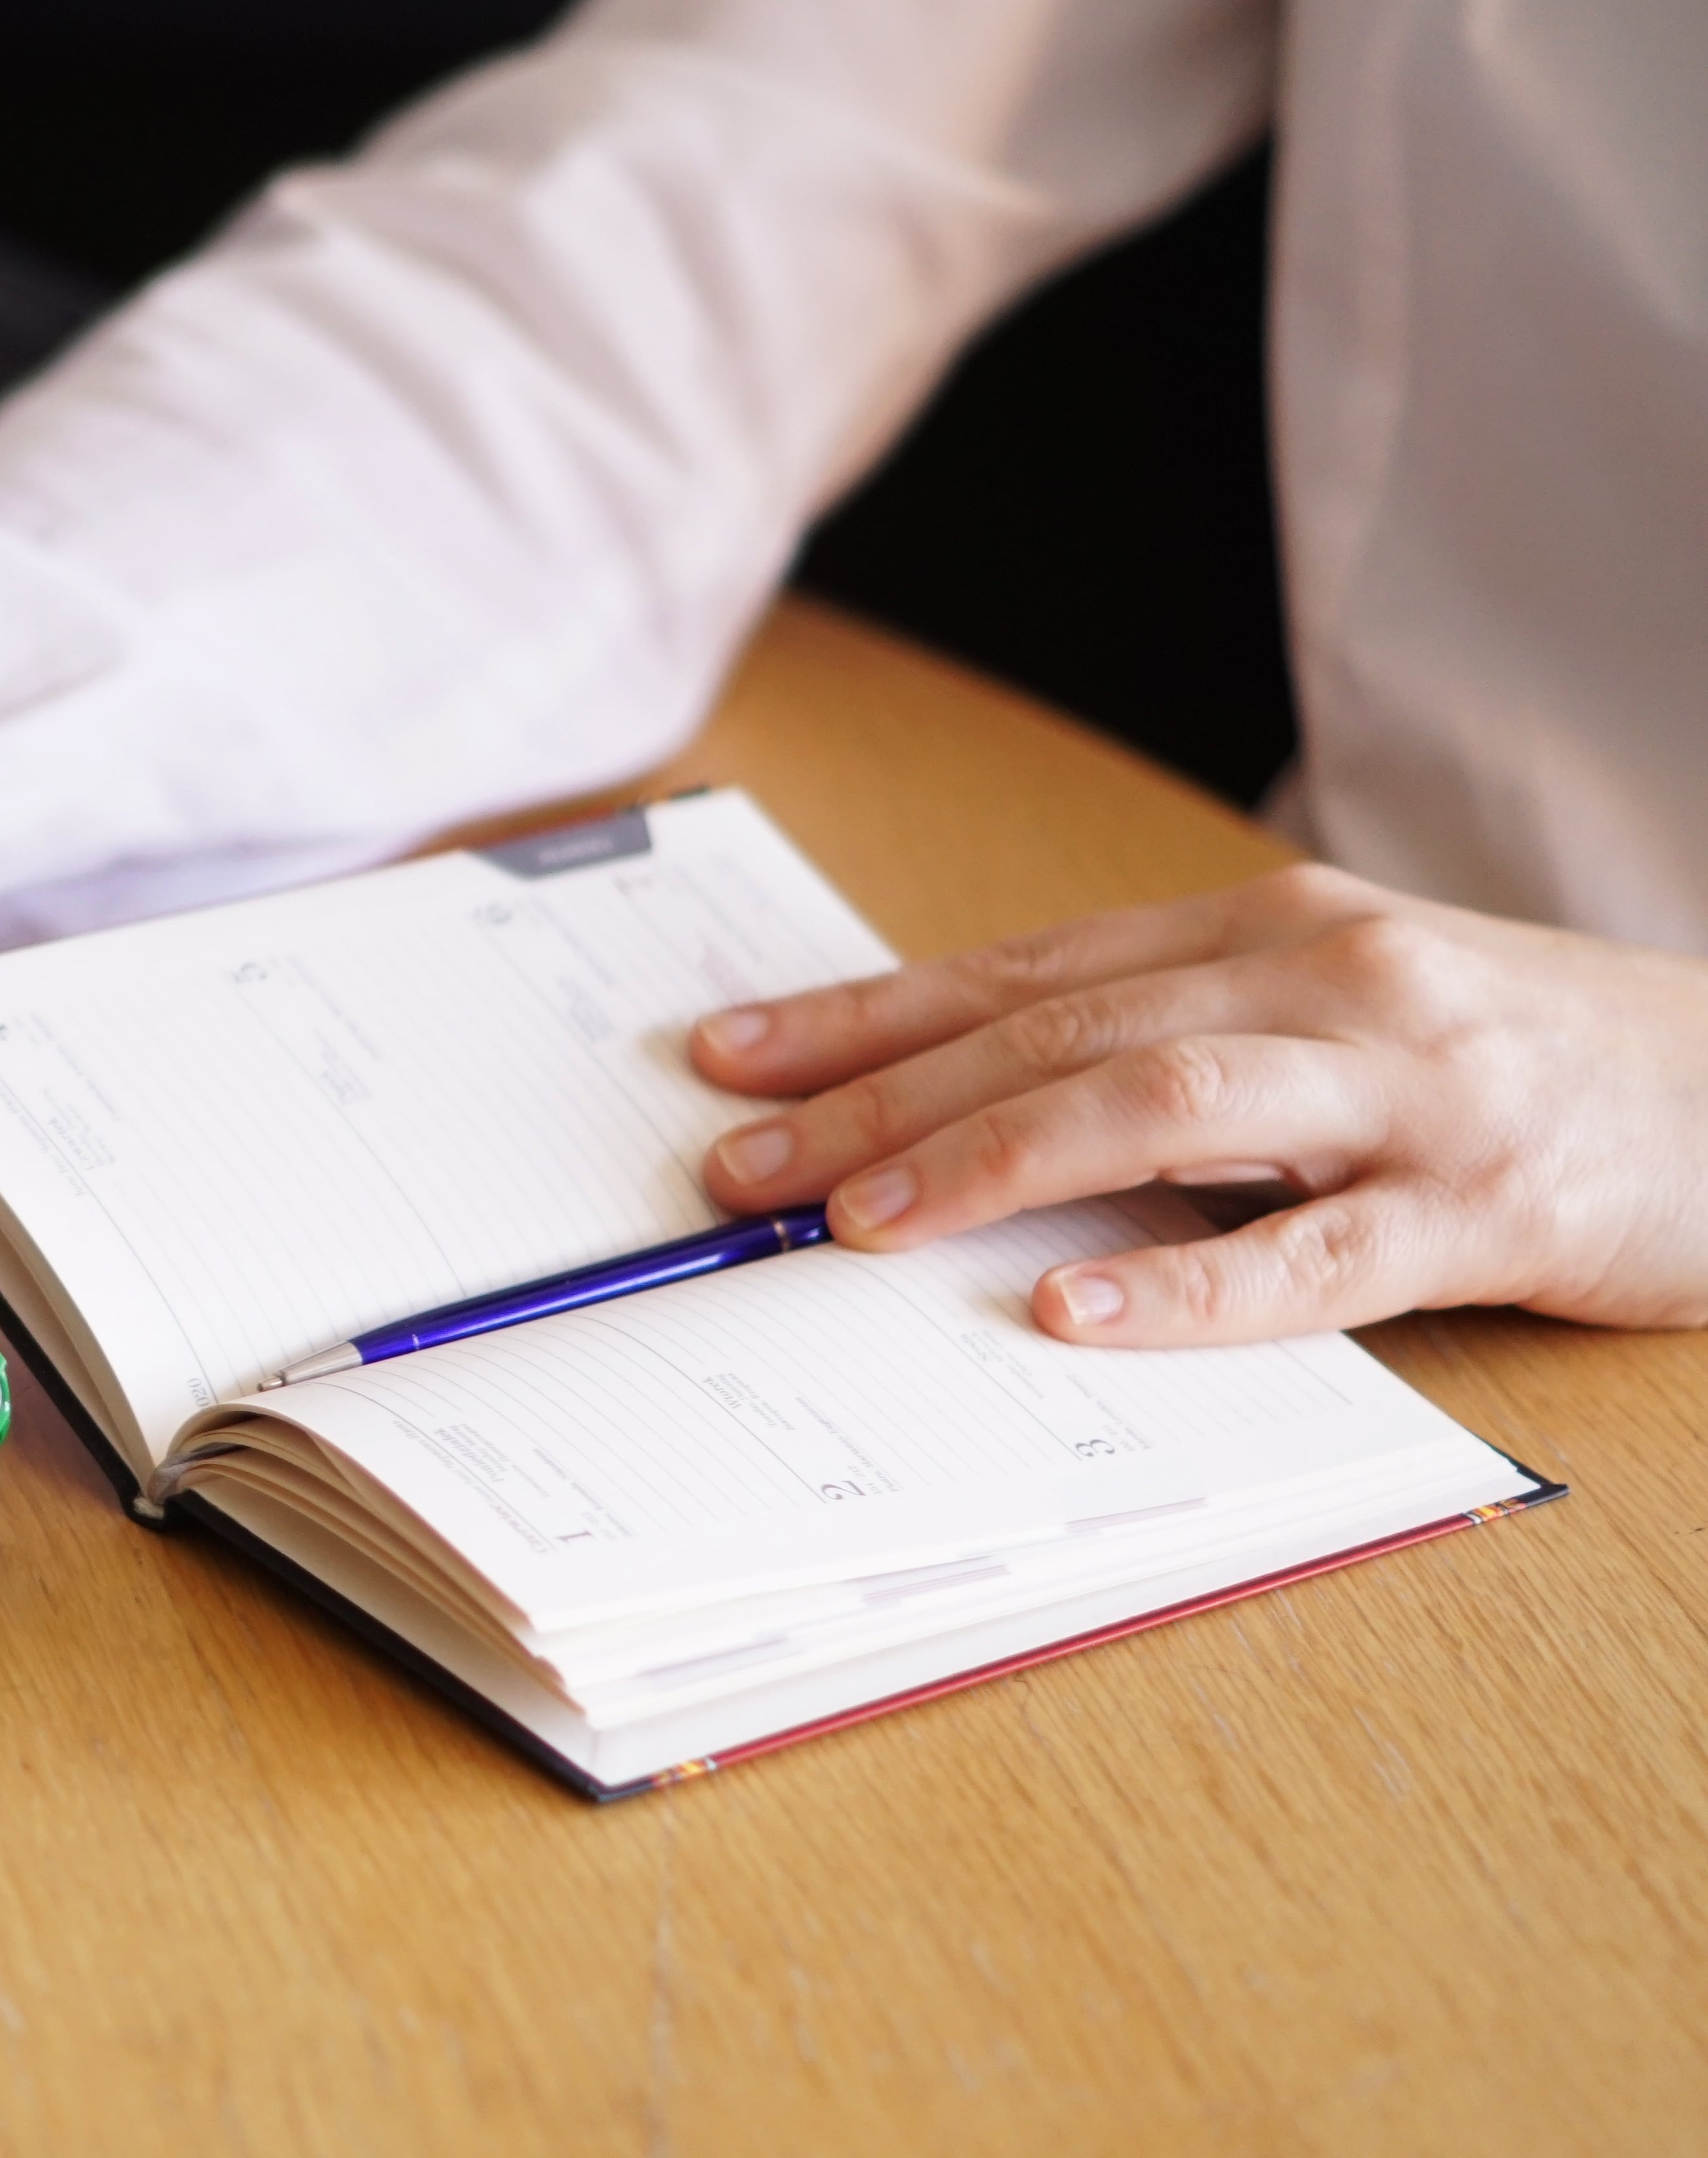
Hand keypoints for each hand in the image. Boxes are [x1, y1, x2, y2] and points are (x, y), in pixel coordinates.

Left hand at [687, 863, 1707, 1345]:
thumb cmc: (1511, 1057)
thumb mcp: (1329, 1012)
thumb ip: (1172, 1040)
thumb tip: (967, 1102)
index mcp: (1262, 929)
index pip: (1016, 968)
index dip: (861, 1016)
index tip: (727, 1060)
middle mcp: (1319, 981)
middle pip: (1055, 1030)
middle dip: (877, 1098)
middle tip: (742, 1164)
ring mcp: (1408, 1090)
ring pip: (1160, 1106)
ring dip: (989, 1163)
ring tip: (859, 1222)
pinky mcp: (1490, 1206)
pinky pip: (1313, 1255)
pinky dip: (1181, 1284)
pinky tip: (1069, 1309)